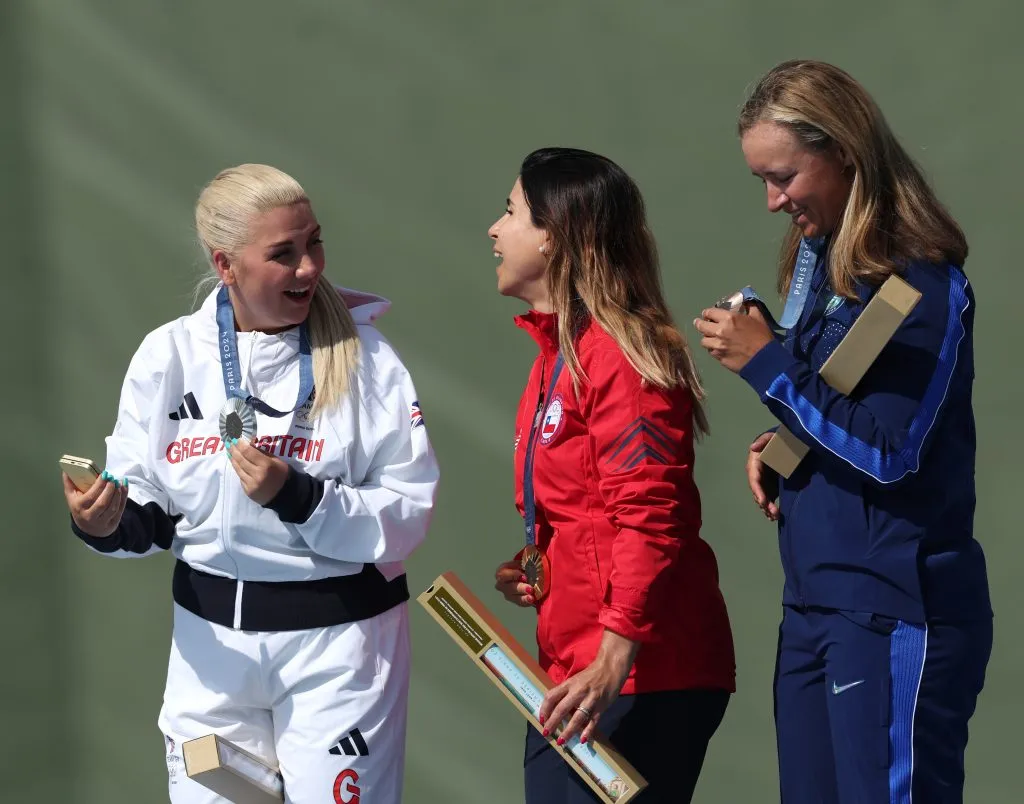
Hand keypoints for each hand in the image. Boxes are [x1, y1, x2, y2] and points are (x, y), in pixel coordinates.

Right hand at [63, 470, 128, 537]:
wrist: (89, 530)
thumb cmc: (80, 509)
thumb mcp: (72, 498)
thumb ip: (69, 484)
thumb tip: (66, 470)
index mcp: (79, 508)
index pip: (91, 496)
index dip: (99, 485)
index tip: (105, 474)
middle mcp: (90, 516)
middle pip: (102, 502)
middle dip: (109, 489)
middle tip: (113, 478)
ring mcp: (102, 521)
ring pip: (112, 507)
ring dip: (118, 493)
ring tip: (118, 482)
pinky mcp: (113, 522)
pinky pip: (120, 509)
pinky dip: (124, 497)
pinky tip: (123, 487)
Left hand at [226, 438, 288, 504]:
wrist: (285, 496)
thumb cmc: (283, 475)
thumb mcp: (277, 461)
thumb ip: (263, 453)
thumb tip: (250, 443)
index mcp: (266, 465)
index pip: (248, 452)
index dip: (240, 444)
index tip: (235, 438)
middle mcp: (257, 474)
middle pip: (241, 459)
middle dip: (234, 449)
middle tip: (229, 442)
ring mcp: (251, 484)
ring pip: (238, 468)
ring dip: (232, 458)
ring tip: (229, 451)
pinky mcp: (247, 490)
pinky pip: (240, 477)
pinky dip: (237, 468)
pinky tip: (235, 463)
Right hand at [494, 560, 534, 606]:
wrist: (531, 574)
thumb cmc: (527, 565)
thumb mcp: (526, 559)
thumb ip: (528, 557)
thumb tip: (534, 548)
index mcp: (503, 570)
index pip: (502, 573)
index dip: (512, 575)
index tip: (524, 575)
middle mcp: (502, 583)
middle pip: (507, 587)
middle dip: (519, 588)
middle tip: (530, 588)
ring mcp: (508, 593)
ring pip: (513, 596)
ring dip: (523, 597)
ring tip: (531, 596)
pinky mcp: (516, 600)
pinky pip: (519, 603)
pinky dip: (526, 601)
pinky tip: (532, 600)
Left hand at [538, 631, 637, 745]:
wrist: (610, 668)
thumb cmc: (590, 675)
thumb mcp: (574, 680)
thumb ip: (565, 693)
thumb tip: (554, 709)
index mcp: (569, 684)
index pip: (552, 696)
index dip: (544, 709)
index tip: (541, 719)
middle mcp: (577, 692)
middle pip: (561, 709)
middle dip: (552, 723)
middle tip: (546, 733)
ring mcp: (590, 700)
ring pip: (577, 718)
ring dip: (568, 731)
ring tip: (561, 741)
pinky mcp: (601, 706)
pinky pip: (593, 721)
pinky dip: (588, 731)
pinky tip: (583, 740)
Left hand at [693, 304, 774, 372]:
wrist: (764, 359)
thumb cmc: (762, 336)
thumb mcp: (758, 317)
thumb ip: (750, 306)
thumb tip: (746, 299)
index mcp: (729, 318)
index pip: (709, 312)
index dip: (707, 313)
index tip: (706, 314)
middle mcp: (719, 331)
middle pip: (701, 326)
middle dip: (699, 323)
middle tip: (699, 323)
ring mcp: (717, 345)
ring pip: (703, 340)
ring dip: (707, 338)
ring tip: (710, 338)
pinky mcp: (718, 357)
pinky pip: (710, 351)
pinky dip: (712, 348)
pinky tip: (717, 348)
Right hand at [748, 431, 779, 520]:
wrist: (788, 441)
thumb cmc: (780, 439)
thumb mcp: (773, 437)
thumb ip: (764, 440)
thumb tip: (752, 448)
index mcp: (755, 462)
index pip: (754, 479)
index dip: (758, 491)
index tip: (763, 502)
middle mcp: (757, 473)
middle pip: (758, 491)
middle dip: (764, 503)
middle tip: (774, 513)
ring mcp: (764, 480)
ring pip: (763, 496)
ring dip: (767, 508)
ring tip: (775, 517)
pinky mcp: (772, 484)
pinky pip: (769, 497)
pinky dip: (770, 507)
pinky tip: (774, 516)